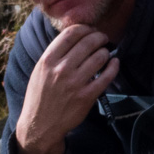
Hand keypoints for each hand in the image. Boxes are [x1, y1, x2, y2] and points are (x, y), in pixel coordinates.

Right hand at [14, 24, 117, 153]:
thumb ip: (54, 55)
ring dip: (105, 51)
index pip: (70, 34)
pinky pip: (106, 76)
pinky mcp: (86, 96)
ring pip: (99, 57)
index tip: (90, 30)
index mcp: (47, 61)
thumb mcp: (39, 72)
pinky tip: (114, 63)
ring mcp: (75, 83)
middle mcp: (61, 69)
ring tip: (105, 53)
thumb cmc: (40, 97)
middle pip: (87, 42)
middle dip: (99, 37)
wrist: (40, 125)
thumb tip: (75, 38)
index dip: (85, 28)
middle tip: (103, 38)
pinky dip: (113, 67)